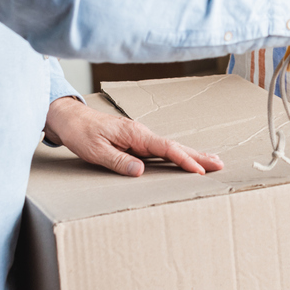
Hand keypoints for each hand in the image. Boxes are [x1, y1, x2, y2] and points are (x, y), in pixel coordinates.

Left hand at [44, 96, 223, 176]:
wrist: (70, 118)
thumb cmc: (81, 133)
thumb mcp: (95, 150)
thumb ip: (118, 161)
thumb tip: (141, 171)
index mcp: (135, 134)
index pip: (166, 148)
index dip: (184, 160)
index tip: (199, 171)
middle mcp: (142, 134)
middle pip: (175, 146)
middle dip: (198, 156)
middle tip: (220, 164)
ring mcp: (140, 137)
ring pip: (171, 148)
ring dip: (192, 155)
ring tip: (211, 162)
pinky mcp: (136, 141)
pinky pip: (161, 150)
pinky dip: (177, 155)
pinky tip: (184, 159)